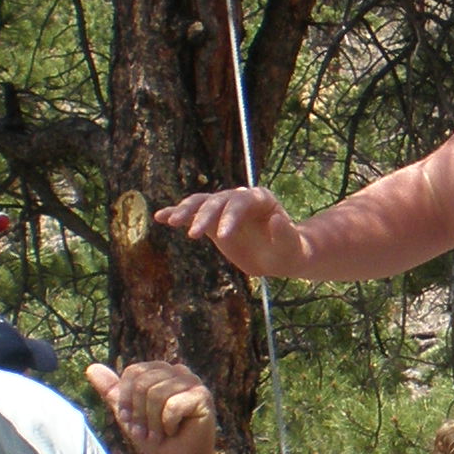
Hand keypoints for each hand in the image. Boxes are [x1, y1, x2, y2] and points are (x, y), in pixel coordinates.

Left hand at [87, 360, 217, 453]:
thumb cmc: (155, 436)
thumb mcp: (128, 413)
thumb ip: (111, 391)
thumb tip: (91, 367)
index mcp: (161, 370)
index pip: (133, 372)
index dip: (127, 399)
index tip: (131, 421)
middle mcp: (179, 371)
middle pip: (144, 383)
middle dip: (139, 414)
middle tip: (146, 432)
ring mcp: (193, 383)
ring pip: (156, 394)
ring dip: (152, 423)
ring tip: (158, 434)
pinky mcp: (203, 398)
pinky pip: (173, 406)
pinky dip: (167, 425)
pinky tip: (174, 431)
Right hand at [155, 186, 308, 277]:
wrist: (280, 255)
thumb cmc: (290, 250)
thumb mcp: (293, 246)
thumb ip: (285, 233)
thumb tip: (276, 219)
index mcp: (260, 199)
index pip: (240, 202)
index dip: (230, 216)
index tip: (222, 237)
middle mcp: (239, 198)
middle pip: (217, 201)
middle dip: (204, 216)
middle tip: (193, 235)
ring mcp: (224, 209)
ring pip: (201, 203)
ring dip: (185, 211)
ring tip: (170, 221)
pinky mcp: (212, 222)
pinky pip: (192, 215)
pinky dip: (176, 214)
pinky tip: (160, 217)